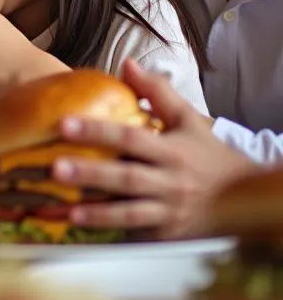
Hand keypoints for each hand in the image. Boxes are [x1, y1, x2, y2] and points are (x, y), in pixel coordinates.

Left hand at [52, 58, 257, 238]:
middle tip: (54, 167)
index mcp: (172, 151)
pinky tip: (82, 231)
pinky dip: (110, 233)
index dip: (98, 130)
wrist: (244, 200)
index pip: (130, 138)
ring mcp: (168, 211)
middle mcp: (170, 182)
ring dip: (96, 213)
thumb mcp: (188, 120)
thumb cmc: (208, 156)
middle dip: (90, 173)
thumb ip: (157, 92)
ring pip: (129, 213)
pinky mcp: (165, 234)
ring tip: (64, 210)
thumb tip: (127, 64)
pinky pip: (134, 234)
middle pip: (126, 178)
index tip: (65, 123)